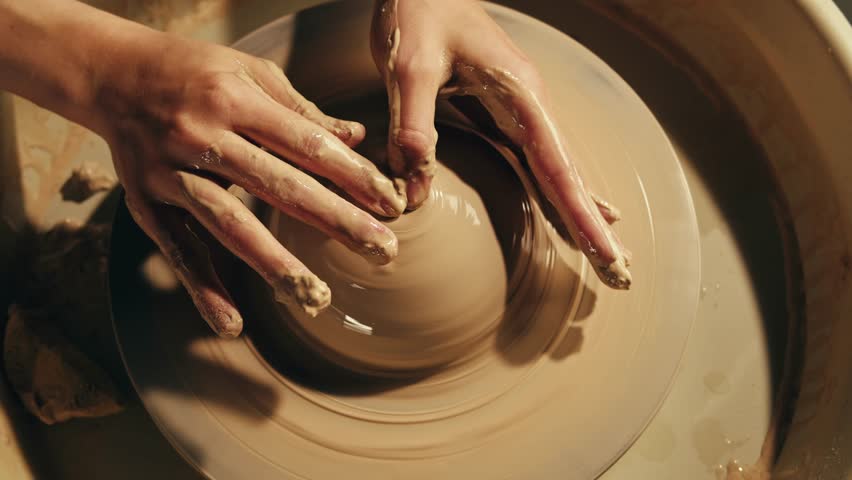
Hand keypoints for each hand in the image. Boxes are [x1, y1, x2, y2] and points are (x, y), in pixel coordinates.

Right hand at [93, 34, 405, 336]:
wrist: (113, 74)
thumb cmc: (196, 72)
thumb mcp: (251, 73)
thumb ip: (302, 110)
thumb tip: (355, 139)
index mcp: (236, 99)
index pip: (306, 144)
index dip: (352, 175)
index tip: (391, 204)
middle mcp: (202, 136)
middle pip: (278, 186)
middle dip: (336, 221)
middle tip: (383, 251)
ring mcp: (171, 173)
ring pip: (229, 224)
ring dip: (276, 264)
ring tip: (318, 295)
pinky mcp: (147, 203)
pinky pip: (178, 251)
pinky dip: (203, 289)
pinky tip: (232, 323)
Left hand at [371, 0, 631, 288]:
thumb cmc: (418, 14)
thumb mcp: (408, 66)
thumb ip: (414, 125)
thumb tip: (414, 188)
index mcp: (519, 95)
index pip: (558, 167)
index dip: (581, 215)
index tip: (607, 255)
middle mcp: (530, 107)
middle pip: (570, 177)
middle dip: (594, 228)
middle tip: (621, 277)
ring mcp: (522, 112)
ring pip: (560, 172)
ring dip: (582, 215)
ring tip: (608, 257)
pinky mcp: (505, 115)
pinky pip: (540, 162)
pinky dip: (561, 191)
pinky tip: (579, 208)